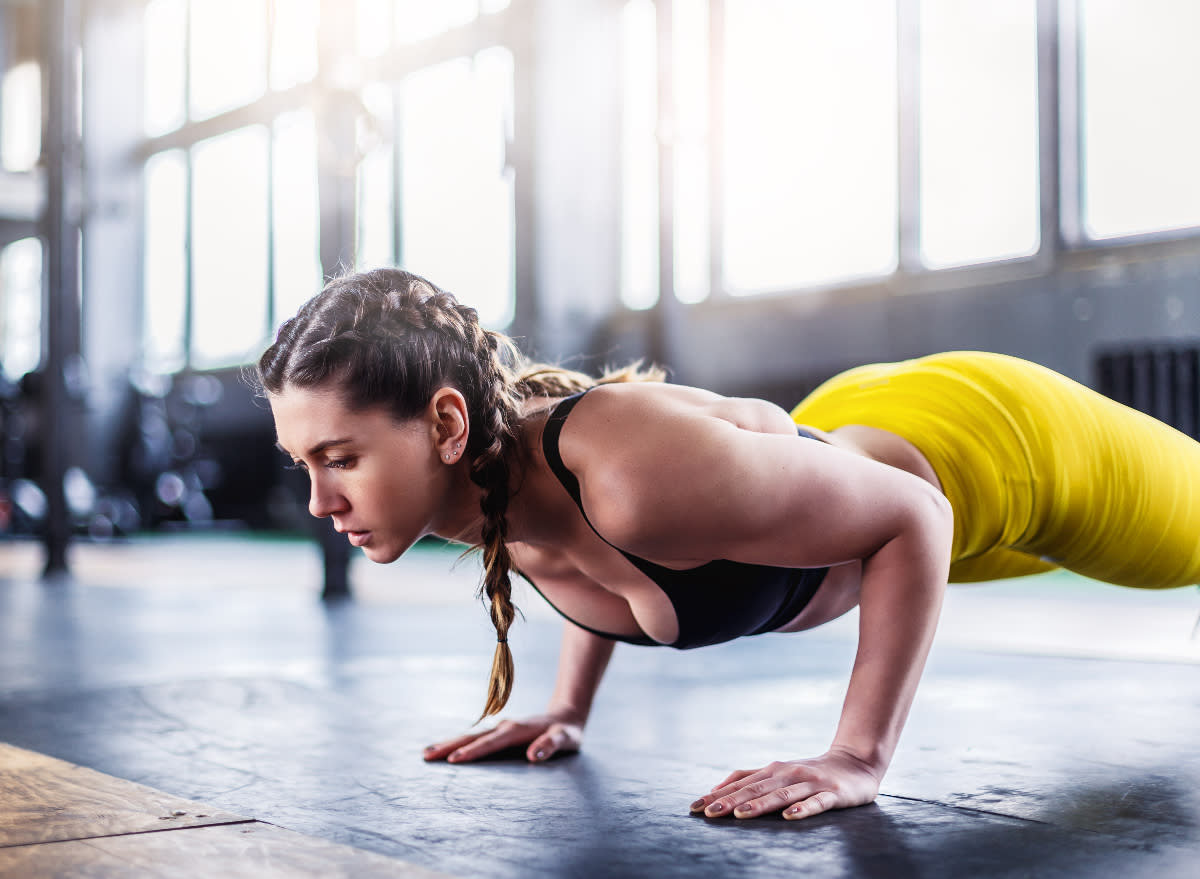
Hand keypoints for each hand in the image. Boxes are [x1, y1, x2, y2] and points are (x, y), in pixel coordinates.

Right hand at [422, 713, 583, 764]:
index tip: (454, 760)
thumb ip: (551, 745)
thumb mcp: (566, 738)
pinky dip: (459, 743)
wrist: (567, 716)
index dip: (473, 751)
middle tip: (426, 756)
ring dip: (449, 743)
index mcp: (517, 730)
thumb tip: (533, 755)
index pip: (491, 743)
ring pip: (470, 735)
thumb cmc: (567, 731)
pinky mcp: (499, 732)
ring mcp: (500, 728)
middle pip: (473, 736)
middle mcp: (505, 726)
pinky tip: (446, 750)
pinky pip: (475, 738)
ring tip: (427, 752)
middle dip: (450, 746)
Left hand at [688, 748, 880, 819]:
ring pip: (781, 795)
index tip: (694, 808)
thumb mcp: (778, 773)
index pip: (740, 785)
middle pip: (756, 789)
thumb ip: (749, 778)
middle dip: (730, 801)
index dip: (716, 796)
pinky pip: (816, 803)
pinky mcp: (832, 794)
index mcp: (773, 771)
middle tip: (708, 814)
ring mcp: (810, 783)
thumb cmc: (810, 772)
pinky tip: (789, 818)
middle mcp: (788, 774)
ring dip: (760, 805)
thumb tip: (716, 787)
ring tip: (739, 815)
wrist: (856, 762)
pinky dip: (802, 810)